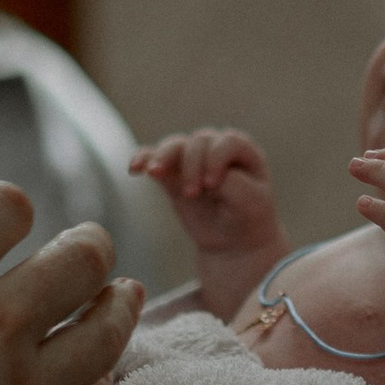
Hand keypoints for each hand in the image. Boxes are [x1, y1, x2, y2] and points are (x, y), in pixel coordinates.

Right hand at [131, 128, 283, 264]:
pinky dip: (144, 158)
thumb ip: (231, 183)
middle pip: (198, 141)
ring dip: (164, 157)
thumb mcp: (250, 203)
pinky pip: (154, 157)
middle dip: (191, 165)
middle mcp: (217, 148)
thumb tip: (201, 174)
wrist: (233, 243)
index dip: (215, 159)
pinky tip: (135, 168)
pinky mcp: (173, 173)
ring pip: (174, 145)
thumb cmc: (247, 219)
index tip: (211, 186)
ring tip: (155, 173)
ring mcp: (193, 159)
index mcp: (243, 151)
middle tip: (192, 194)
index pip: (226, 142)